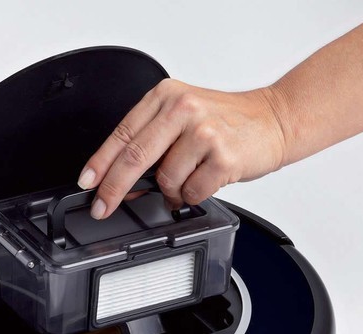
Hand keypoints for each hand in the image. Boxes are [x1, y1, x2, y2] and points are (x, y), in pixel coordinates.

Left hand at [77, 79, 287, 218]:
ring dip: (172, 191)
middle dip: (114, 189)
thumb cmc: (228, 122)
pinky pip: (191, 192)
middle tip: (103, 208)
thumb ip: (153, 142)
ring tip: (189, 178)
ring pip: (166, 180)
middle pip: (135, 157)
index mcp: (167, 96)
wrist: (275, 119)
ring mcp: (204, 132)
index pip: (123, 133)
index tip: (88, 183)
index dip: (100, 163)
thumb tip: (123, 182)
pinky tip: (206, 180)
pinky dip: (193, 195)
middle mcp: (183, 109)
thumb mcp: (185, 116)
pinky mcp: (223, 156)